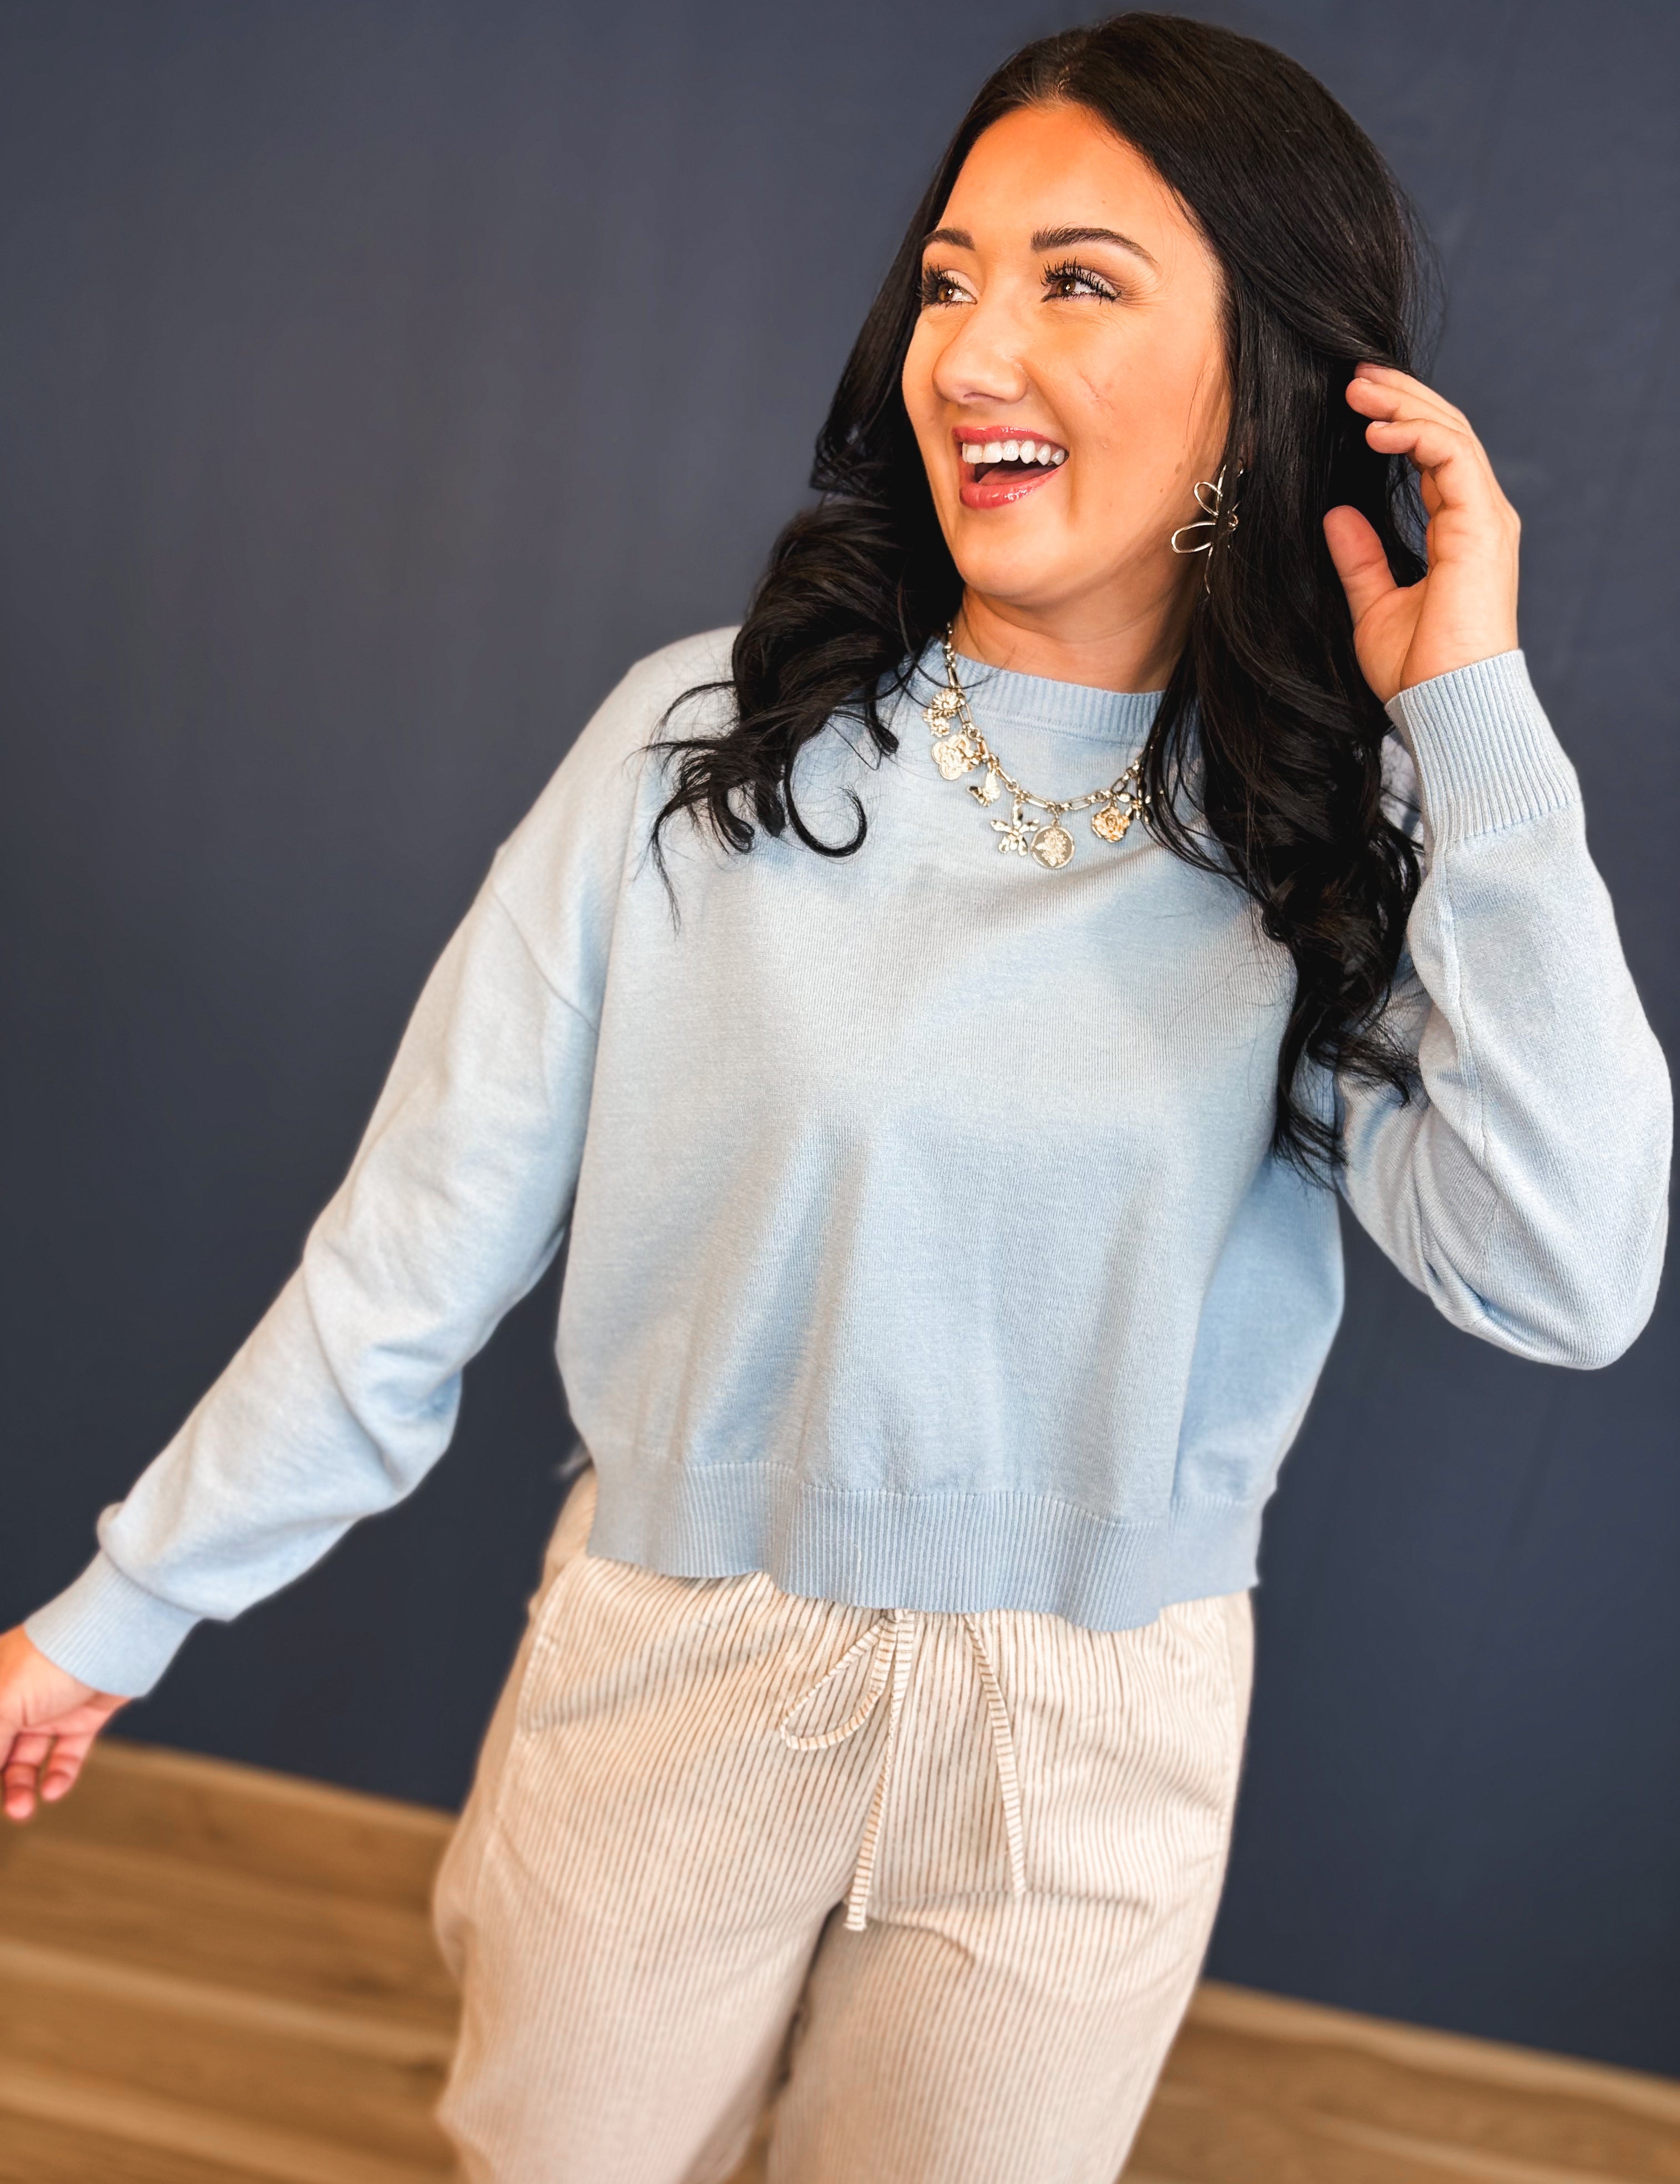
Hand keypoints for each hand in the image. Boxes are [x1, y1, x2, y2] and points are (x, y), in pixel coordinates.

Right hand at [0, 1625, 126, 1820]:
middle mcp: (17, 1698)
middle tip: (10, 1809)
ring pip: (28, 1758)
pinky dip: (59, 1774)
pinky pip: (66, 1753)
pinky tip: (53, 1789)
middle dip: (2, 1781)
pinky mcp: (83, 1716)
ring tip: (23, 1810)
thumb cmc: (51, 1658)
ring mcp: (50, 1707)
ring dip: (23, 1786)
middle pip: (0, 1749)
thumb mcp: (2, 1704)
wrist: (115, 1637)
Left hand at [1324, 363, 1520, 702]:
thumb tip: (1338, 513)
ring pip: (1451, 433)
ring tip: (1357, 388)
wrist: (1445, 707)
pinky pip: (1452, 455)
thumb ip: (1360, 557)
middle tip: (1354, 374)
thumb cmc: (1418, 673)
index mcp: (1460, 531)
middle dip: (1400, 397)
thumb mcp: (1374, 605)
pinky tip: (1377, 427)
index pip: (1435, 455)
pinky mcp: (1482, 525)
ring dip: (1404, 404)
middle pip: (1445, 432)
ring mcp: (1486, 518)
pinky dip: (1415, 433)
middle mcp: (1479, 517)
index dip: (1399, 421)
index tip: (1355, 403)